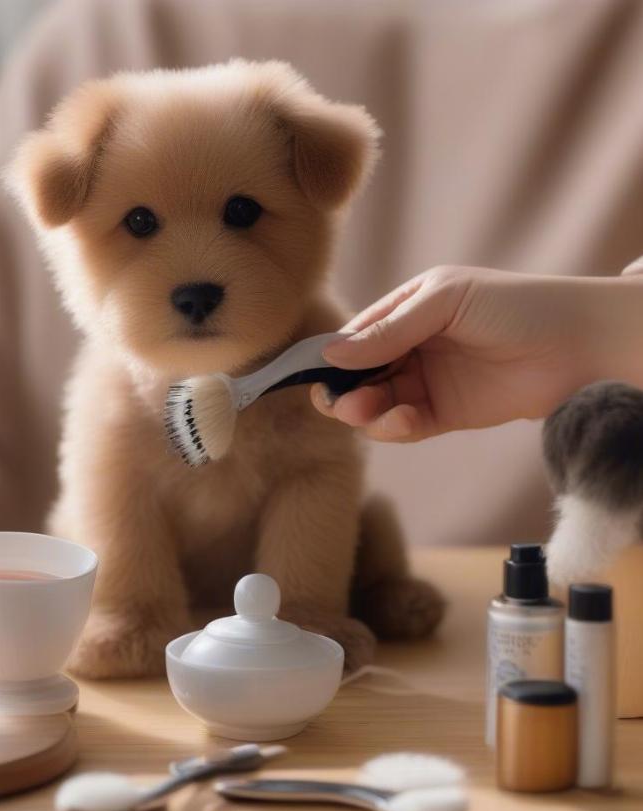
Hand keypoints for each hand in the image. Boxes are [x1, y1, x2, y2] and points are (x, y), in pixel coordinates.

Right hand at [311, 265, 640, 440]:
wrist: (579, 344)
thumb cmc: (514, 305)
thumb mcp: (443, 304)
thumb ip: (387, 331)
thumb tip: (329, 353)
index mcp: (406, 310)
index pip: (353, 336)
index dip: (329, 356)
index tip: (311, 374)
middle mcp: (411, 346)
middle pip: (357, 375)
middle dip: (343, 389)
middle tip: (341, 401)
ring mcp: (427, 381)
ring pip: (376, 404)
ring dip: (366, 411)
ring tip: (367, 411)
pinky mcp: (444, 414)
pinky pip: (405, 426)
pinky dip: (395, 428)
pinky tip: (403, 421)